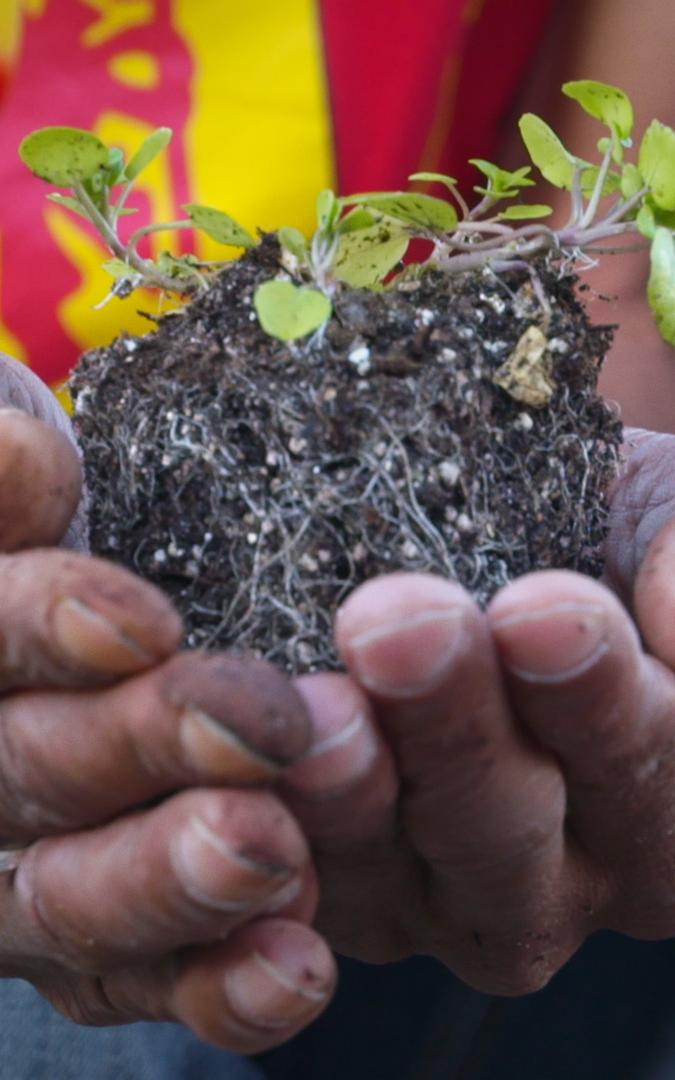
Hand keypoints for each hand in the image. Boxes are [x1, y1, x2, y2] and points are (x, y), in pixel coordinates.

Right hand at [0, 357, 334, 1051]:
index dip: (37, 630)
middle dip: (134, 752)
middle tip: (256, 731)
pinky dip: (219, 986)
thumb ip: (6, 482)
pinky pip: (154, 983)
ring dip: (175, 882)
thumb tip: (22, 452)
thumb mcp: (28, 473)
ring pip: (78, 899)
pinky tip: (294, 968)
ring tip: (275, 856)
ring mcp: (36, 871)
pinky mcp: (121, 942)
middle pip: (29, 776)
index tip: (141, 621)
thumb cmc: (65, 526)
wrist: (111, 612)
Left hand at [284, 428, 674, 994]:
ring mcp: (440, 898)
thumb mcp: (665, 520)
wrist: (499, 541)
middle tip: (399, 628)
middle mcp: (564, 874)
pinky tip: (223, 766)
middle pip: (511, 832)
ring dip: (348, 791)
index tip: (541, 610)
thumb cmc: (603, 530)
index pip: (650, 764)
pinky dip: (263, 829)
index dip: (599, 698)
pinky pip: (294, 881)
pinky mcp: (339, 894)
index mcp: (663, 797)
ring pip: (394, 869)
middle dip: (457, 733)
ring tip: (316, 711)